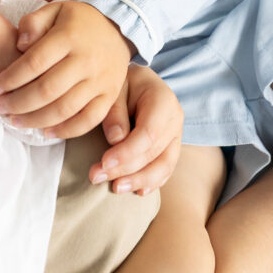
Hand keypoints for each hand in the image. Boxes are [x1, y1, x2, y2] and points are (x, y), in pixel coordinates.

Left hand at [0, 1, 132, 137]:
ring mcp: (100, 80)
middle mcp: (86, 60)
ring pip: (65, 109)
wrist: (119, 27)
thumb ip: (33, 22)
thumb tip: (20, 45)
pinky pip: (88, 120)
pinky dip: (66, 131)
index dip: (11, 78)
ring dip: (36, 120)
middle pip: (47, 90)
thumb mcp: (55, 10)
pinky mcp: (110, 96)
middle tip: (1, 108)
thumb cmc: (78, 21)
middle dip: (18, 103)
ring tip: (15, 121)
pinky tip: (46, 132)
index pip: (34, 62)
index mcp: (69, 36)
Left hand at [88, 65, 182, 194]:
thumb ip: (114, 112)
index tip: (103, 163)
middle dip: (125, 169)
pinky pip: (166, 168)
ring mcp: (177, 134)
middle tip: (96, 177)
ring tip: (116, 188)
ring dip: (139, 180)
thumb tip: (115, 140)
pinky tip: (137, 191)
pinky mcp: (172, 146)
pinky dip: (153, 181)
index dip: (126, 153)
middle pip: (154, 152)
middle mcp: (175, 119)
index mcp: (163, 100)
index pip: (148, 134)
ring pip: (164, 165)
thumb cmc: (125, 83)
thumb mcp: (116, 88)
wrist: (141, 80)